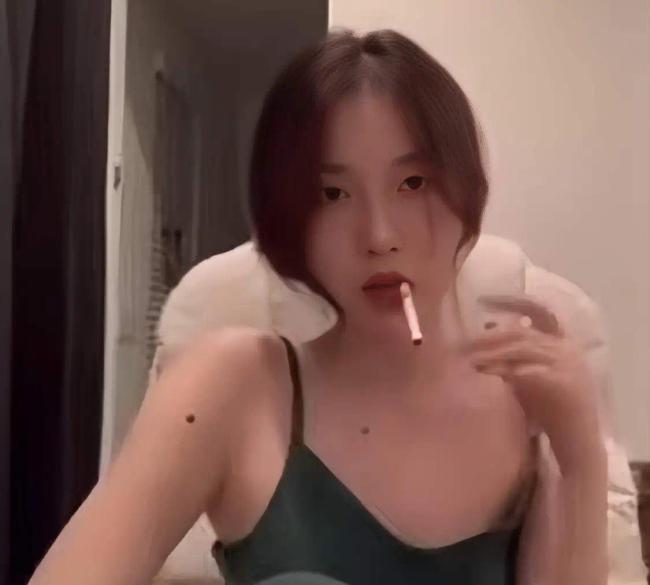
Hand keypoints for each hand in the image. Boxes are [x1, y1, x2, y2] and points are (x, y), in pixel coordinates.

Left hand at [464, 294, 604, 474]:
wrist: (578, 443)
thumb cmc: (551, 410)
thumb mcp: (529, 377)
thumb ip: (512, 356)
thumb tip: (484, 331)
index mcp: (562, 344)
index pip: (540, 312)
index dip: (513, 302)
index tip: (484, 300)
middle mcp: (567, 349)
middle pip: (520, 333)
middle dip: (488, 338)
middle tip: (461, 345)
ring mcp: (568, 365)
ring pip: (522, 350)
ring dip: (491, 354)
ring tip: (468, 361)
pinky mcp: (564, 384)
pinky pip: (529, 372)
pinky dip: (506, 371)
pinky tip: (488, 375)